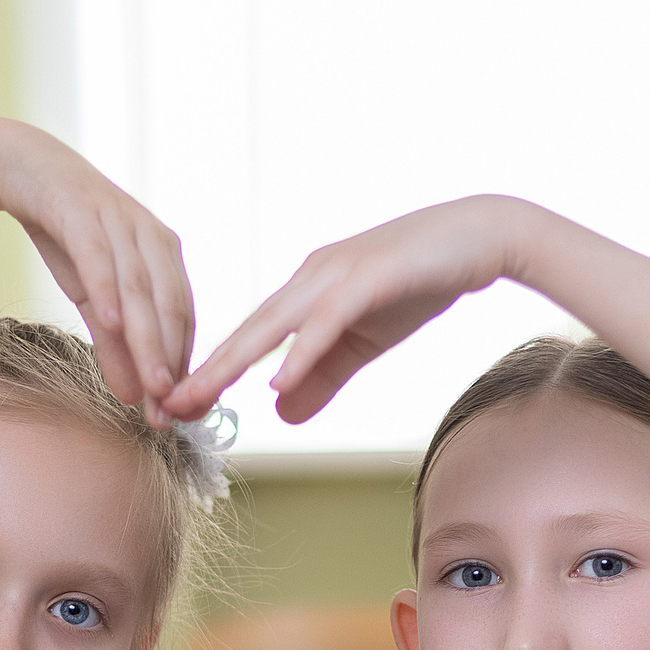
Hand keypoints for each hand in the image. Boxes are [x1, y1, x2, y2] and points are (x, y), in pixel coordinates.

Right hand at [0, 121, 193, 423]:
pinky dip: (108, 289)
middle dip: (170, 364)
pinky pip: (100, 255)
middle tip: (168, 413)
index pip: (182, 320)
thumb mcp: (92, 298)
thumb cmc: (67, 235)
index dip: (182, 369)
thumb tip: (132, 399)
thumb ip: (115, 344)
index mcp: (165, 256)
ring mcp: (120, 221)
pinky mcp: (84, 210)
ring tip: (152, 386)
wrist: (24, 168)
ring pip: (141, 288)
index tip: (179, 416)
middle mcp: (151, 237)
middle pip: (169, 308)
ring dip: (148, 340)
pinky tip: (111, 323)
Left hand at [166, 195, 537, 424]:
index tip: (175, 409)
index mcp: (305, 292)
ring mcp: (339, 273)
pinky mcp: (372, 275)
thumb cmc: (421, 281)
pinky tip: (276, 380)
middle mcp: (311, 277)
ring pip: (276, 323)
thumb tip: (280, 413)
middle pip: (248, 331)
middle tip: (165, 409)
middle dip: (205, 371)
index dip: (211, 374)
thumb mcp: (366, 342)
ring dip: (235, 362)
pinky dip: (300, 351)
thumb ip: (323, 375)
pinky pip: (327, 319)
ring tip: (201, 395)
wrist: (484, 236)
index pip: (249, 339)